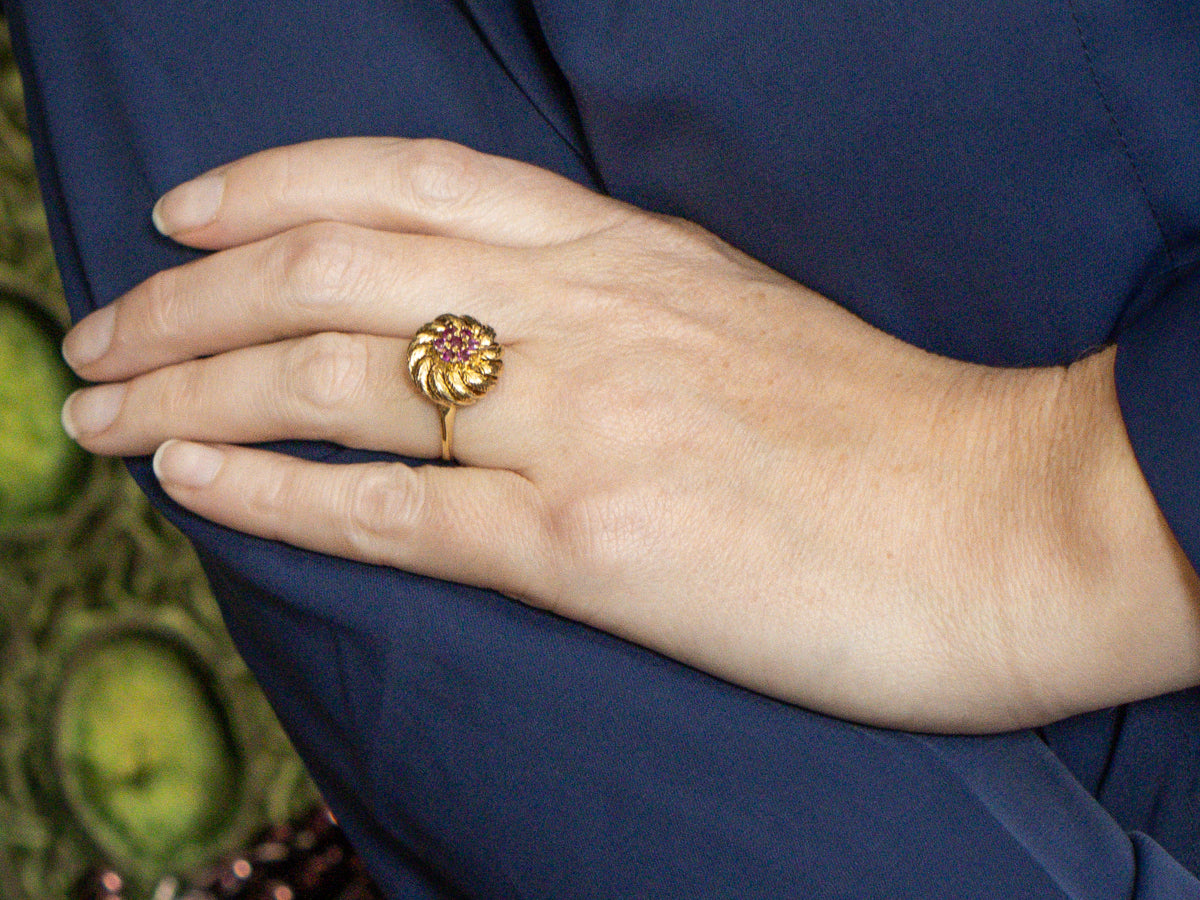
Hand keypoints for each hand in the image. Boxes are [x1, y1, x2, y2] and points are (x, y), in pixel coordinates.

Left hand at [60, 138, 1199, 731]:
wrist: (1008, 518)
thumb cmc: (886, 431)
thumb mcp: (738, 321)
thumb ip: (617, 307)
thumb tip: (504, 326)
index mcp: (629, 254)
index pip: (412, 178)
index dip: (276, 182)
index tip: (187, 213)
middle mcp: (590, 315)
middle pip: (336, 268)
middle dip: (190, 294)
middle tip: (100, 328)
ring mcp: (585, 423)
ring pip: (333, 376)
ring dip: (192, 385)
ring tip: (98, 406)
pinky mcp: (594, 542)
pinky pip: (393, 508)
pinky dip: (273, 491)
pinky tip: (189, 485)